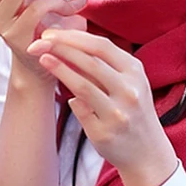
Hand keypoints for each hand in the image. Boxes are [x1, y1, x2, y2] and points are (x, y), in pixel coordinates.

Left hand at [28, 29, 177, 185]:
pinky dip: (71, 101)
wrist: (147, 153)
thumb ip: (103, 64)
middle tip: (38, 43)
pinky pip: (80, 111)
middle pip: (89, 62)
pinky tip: (65, 95)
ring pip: (82, 86)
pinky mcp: (105, 133)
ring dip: (59, 70)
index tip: (50, 32)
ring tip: (42, 59)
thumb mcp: (128, 82)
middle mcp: (129, 91)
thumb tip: (67, 40)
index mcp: (135, 71)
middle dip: (60, 48)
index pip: (100, 46)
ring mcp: (118, 113)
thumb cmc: (132, 110)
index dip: (72, 37)